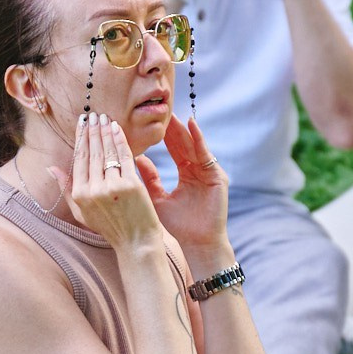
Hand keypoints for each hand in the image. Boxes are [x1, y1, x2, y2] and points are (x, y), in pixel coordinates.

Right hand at [62, 110, 167, 254]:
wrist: (136, 242)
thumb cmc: (109, 227)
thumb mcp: (81, 212)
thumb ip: (66, 189)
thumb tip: (51, 168)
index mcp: (79, 195)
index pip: (79, 159)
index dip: (80, 139)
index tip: (81, 124)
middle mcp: (93, 190)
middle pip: (93, 153)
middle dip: (92, 131)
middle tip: (93, 115)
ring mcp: (112, 187)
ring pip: (107, 152)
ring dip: (105, 132)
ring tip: (104, 118)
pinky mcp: (131, 185)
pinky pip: (124, 157)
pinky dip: (120, 140)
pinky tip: (117, 129)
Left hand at [136, 115, 231, 266]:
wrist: (198, 243)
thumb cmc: (178, 226)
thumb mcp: (158, 198)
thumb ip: (149, 178)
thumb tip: (135, 158)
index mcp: (186, 173)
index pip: (174, 149)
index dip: (163, 136)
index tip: (150, 122)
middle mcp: (198, 169)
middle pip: (184, 144)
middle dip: (172, 128)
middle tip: (159, 110)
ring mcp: (209, 171)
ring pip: (194, 145)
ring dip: (183, 129)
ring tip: (172, 114)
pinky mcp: (217, 176)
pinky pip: (206, 154)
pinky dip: (199, 139)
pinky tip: (191, 125)